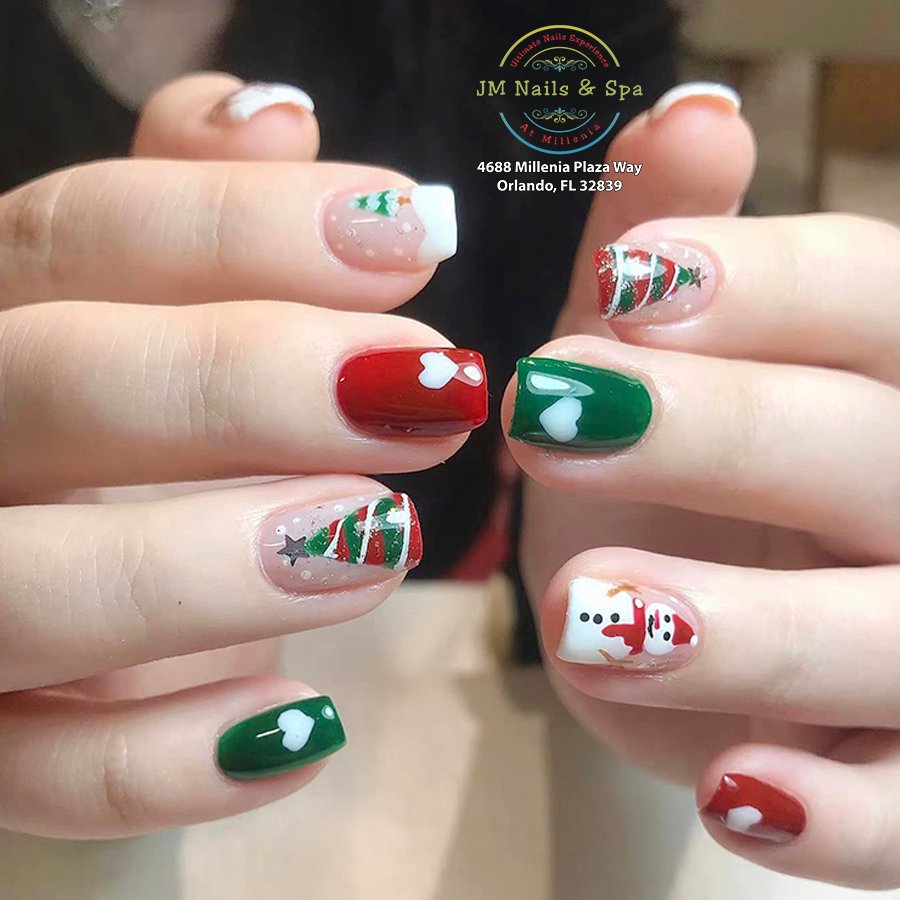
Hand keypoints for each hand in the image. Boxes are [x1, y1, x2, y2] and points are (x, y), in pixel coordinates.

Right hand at [0, 74, 480, 837]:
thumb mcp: (163, 314)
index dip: (241, 227)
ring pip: (28, 590)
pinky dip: (174, 762)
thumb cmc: (143, 439)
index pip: (74, 237)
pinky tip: (303, 726)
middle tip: (428, 391)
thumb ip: (196, 216)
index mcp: (5, 328)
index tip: (412, 235)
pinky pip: (52, 781)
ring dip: (210, 568)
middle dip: (245, 382)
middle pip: (49, 389)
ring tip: (381, 540)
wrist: (101, 604)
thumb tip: (273, 118)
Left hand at [508, 84, 899, 888]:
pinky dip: (841, 819)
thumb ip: (671, 251)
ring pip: (893, 634)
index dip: (759, 283)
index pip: (878, 296)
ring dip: (749, 631)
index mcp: (888, 376)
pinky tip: (738, 798)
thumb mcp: (658, 364)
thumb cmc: (675, 484)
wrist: (694, 639)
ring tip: (588, 618)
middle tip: (552, 418)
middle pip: (873, 447)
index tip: (622, 284)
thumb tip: (688, 110)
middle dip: (722, 436)